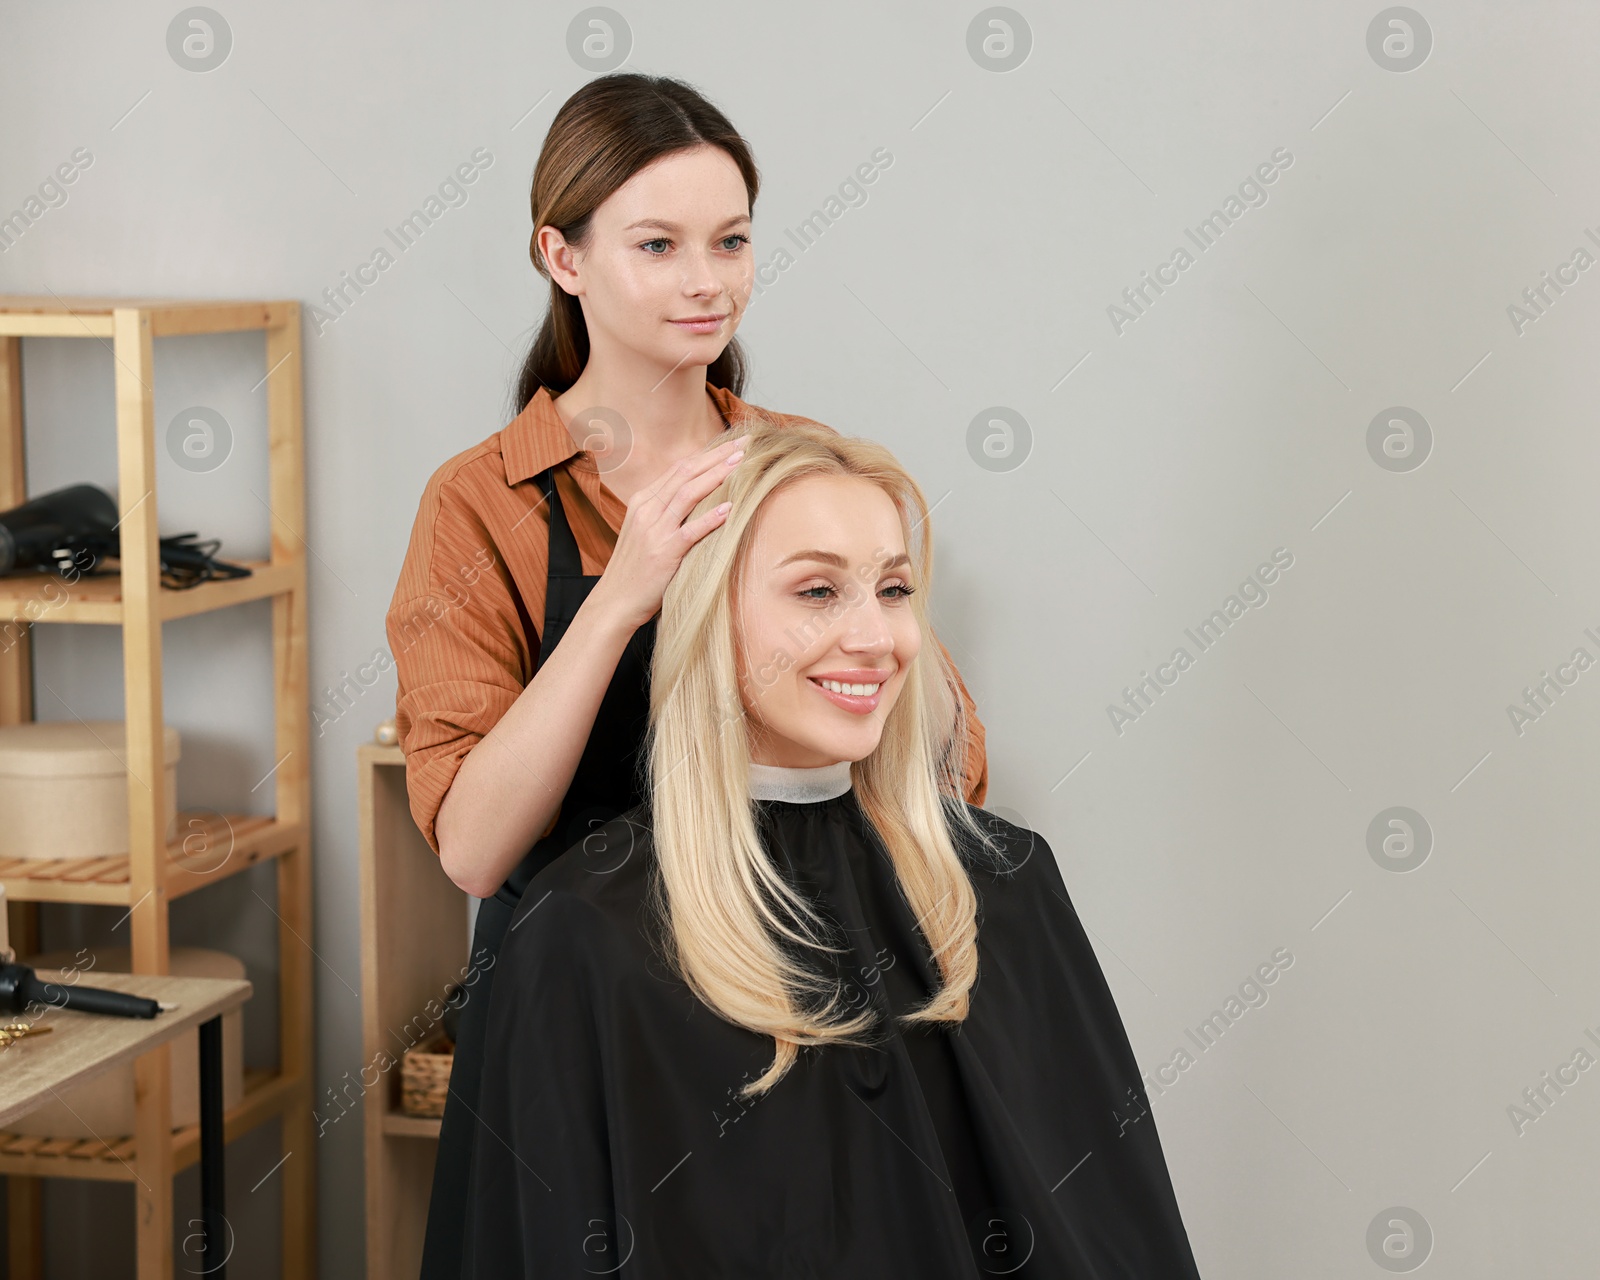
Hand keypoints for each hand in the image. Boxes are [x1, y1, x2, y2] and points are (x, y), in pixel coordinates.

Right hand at [593, 434, 745, 629]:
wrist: (614, 601)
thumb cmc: (636, 568)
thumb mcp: (646, 531)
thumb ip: (666, 512)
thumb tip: (697, 498)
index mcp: (643, 500)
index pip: (679, 468)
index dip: (707, 453)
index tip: (732, 444)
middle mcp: (647, 509)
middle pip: (686, 473)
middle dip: (717, 456)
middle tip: (745, 443)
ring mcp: (654, 530)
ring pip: (688, 494)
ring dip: (717, 476)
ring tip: (741, 464)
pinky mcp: (664, 552)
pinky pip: (690, 531)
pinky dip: (710, 518)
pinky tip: (730, 507)